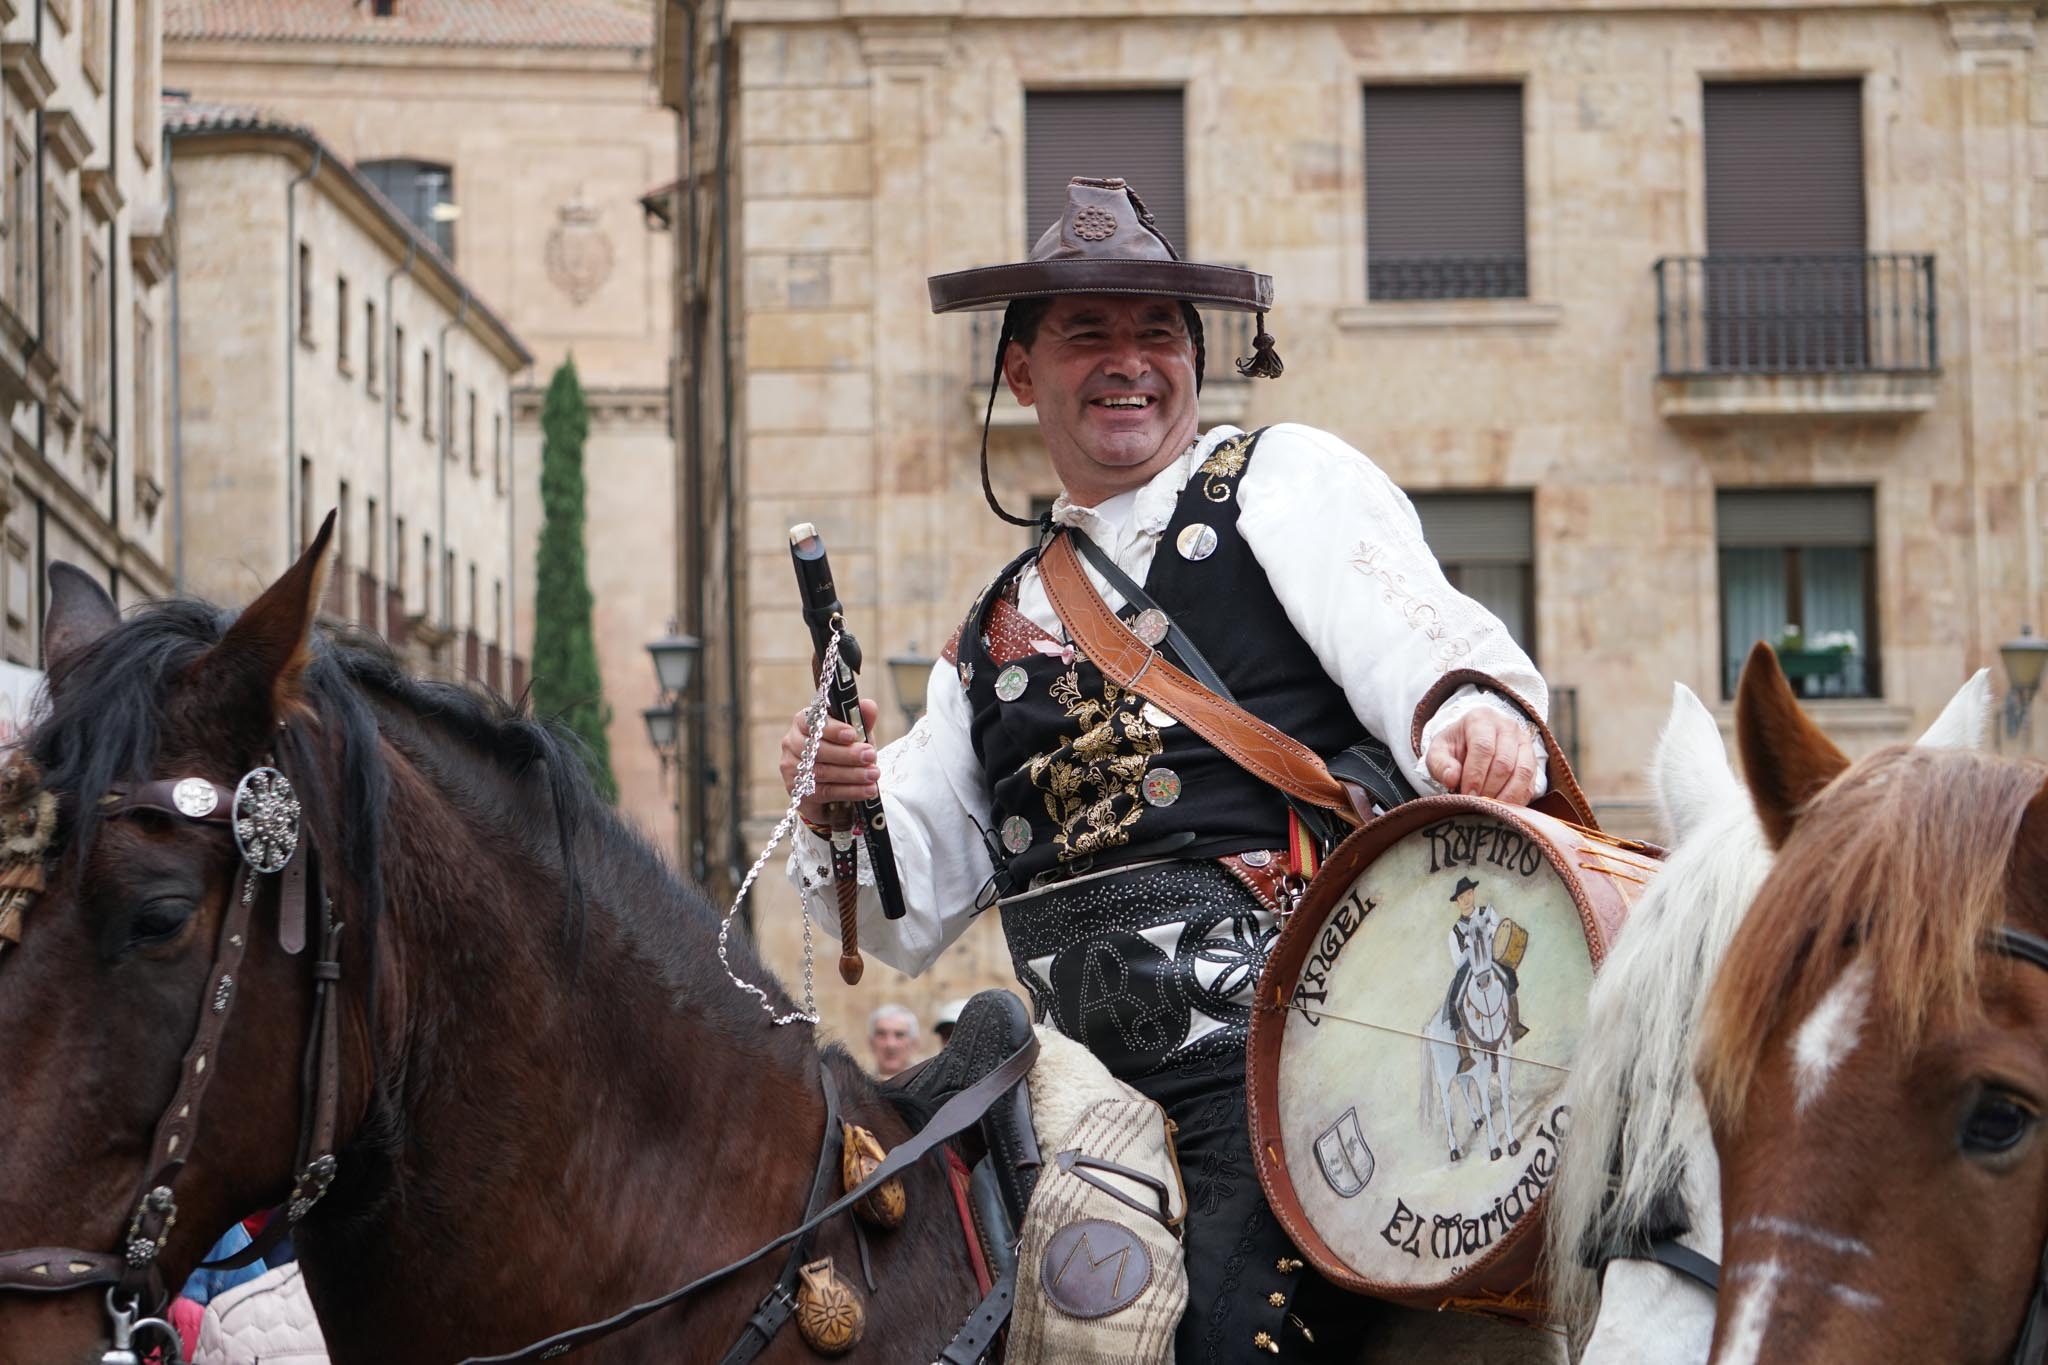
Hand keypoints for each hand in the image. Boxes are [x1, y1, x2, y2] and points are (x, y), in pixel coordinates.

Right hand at [780, 697, 880, 824]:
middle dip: (847, 754)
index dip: (833, 729)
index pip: (813, 722)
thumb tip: (869, 706)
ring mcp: (792, 768)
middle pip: (818, 750)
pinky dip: (849, 791)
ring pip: (822, 772)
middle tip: (870, 756)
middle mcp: (792, 743)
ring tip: (873, 774)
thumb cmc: (843, 750)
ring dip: (852, 774)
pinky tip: (866, 790)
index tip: (853, 734)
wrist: (835, 784)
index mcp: (803, 722)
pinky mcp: (797, 791)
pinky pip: (825, 791)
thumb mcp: (855, 734)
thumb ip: (861, 720)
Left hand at [1425, 708, 1538, 805]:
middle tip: (1477, 804)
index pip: (1483, 748)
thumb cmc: (1455, 747)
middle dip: (1489, 789)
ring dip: (1506, 796)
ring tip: (1490, 808)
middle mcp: (1507, 726)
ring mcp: (1524, 741)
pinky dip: (1518, 799)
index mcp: (1480, 719)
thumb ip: (1440, 764)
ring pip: (1522, 772)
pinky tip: (1502, 807)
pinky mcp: (1533, 759)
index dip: (1475, 775)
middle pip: (1504, 762)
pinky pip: (1531, 783)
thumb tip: (1452, 779)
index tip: (1467, 795)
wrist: (1472, 741)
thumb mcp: (1438, 751)